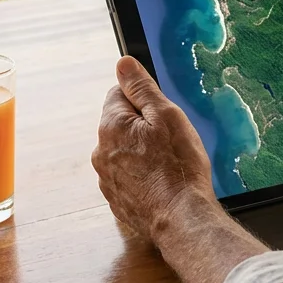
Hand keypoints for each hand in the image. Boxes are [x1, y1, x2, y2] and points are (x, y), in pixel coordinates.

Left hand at [92, 57, 216, 239]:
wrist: (181, 218)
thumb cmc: (178, 167)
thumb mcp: (166, 116)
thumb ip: (142, 88)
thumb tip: (123, 64)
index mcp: (110, 125)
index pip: (119, 93)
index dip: (144, 99)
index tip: (162, 114)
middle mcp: (100, 151)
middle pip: (121, 123)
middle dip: (143, 127)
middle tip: (170, 140)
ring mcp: (106, 178)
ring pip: (124, 151)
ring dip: (142, 152)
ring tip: (168, 164)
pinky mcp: (116, 199)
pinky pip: (128, 176)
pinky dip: (142, 176)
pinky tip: (162, 182)